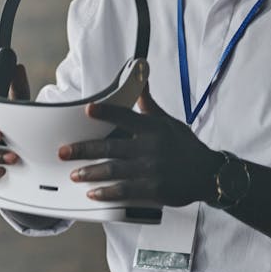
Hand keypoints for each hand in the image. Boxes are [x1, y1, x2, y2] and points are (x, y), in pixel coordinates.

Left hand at [59, 85, 221, 206]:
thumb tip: (140, 79)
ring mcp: (151, 169)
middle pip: (111, 146)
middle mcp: (150, 146)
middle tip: (63, 152)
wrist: (207, 174)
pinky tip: (93, 193)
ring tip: (73, 174)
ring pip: (114, 169)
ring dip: (91, 172)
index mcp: (153, 127)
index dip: (107, 113)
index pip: (126, 117)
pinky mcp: (153, 189)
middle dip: (84, 149)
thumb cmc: (185, 146)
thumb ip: (149, 104)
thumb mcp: (168, 121)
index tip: (88, 109)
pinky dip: (107, 192)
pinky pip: (125, 190)